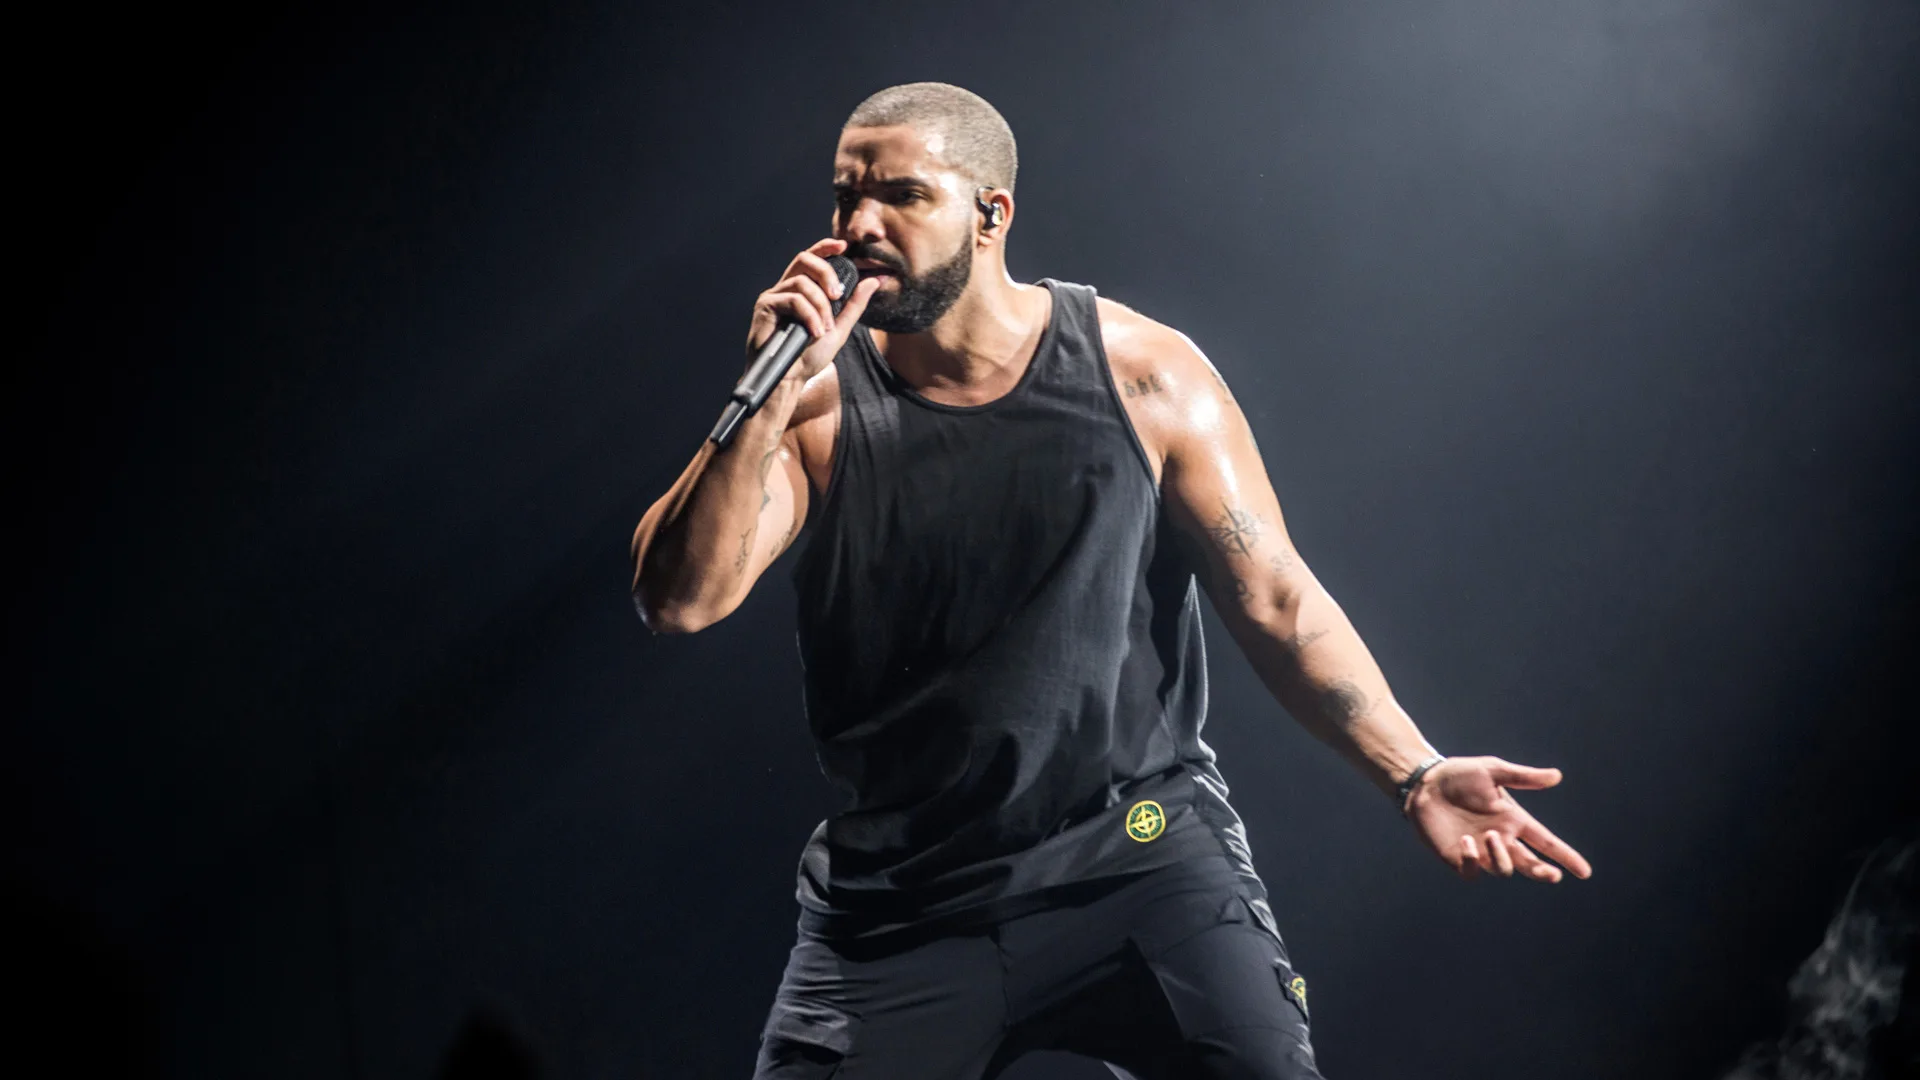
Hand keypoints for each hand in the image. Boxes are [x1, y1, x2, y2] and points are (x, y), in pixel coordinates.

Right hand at [747, 238, 881, 383]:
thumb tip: (874, 280)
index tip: (843, 245)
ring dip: (820, 306)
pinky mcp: (765, 306)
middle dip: (826, 272)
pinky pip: (793, 299)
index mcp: (800, 291)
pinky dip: (809, 315)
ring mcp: (774, 296)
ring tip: (824, 329)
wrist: (789, 379)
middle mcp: (785, 288)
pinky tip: (814, 333)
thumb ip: (854, 305)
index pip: (811, 259)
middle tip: (838, 295)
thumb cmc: (808, 357)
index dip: (826, 247)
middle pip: (805, 259)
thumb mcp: (838, 328)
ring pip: (802, 282)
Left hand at [1405, 756, 1592, 882]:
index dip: (1565, 856)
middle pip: (1530, 864)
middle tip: (1553, 874)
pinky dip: (1474, 862)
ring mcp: (1480, 850)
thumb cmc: (1459, 775)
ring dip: (1503, 857)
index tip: (1584, 871)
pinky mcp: (1457, 857)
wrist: (1424, 782)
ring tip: (1490, 835)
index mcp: (1514, 820)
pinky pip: (1473, 873)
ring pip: (1504, 870)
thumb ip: (1523, 777)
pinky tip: (1467, 842)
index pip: (1545, 842)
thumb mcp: (1493, 770)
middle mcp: (1500, 838)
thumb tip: (1557, 776)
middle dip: (1543, 872)